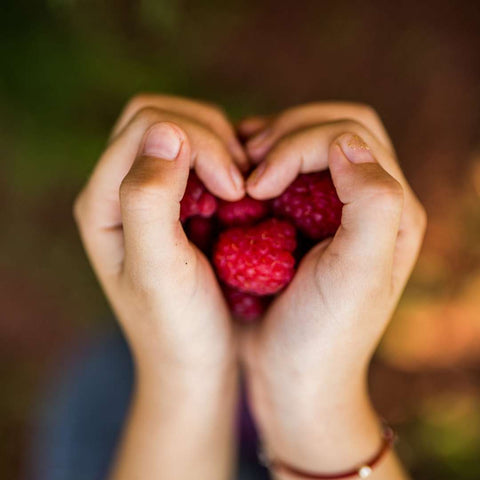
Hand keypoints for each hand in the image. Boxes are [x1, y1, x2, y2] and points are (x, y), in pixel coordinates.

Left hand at [74, 94, 246, 479]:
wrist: (193, 363)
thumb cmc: (178, 327)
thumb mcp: (160, 270)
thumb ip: (149, 199)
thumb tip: (166, 130)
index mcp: (103, 202)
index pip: (146, 127)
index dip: (198, 143)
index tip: (233, 188)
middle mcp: (117, 191)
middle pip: (158, 119)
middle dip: (208, 138)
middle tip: (238, 184)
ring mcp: (145, 195)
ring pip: (180, 132)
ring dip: (219, 148)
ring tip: (241, 189)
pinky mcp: (173, 204)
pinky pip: (197, 157)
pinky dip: (224, 163)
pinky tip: (239, 193)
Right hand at [238, 104, 425, 476]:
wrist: (295, 380)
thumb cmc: (323, 335)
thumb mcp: (358, 275)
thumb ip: (372, 203)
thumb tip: (346, 143)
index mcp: (392, 210)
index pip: (351, 136)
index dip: (300, 145)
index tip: (258, 182)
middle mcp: (369, 204)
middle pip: (335, 129)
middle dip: (287, 134)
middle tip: (249, 165)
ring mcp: (335, 211)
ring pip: (308, 143)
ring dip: (271, 145)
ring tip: (241, 171)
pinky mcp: (303, 223)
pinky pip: (286, 172)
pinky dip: (261, 165)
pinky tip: (240, 183)